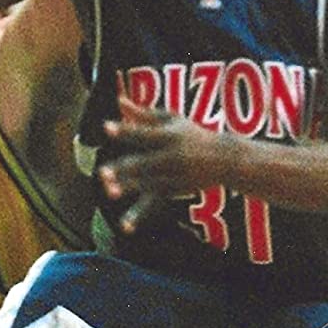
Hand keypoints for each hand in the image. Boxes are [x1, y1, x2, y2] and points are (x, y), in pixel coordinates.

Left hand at [101, 95, 232, 232]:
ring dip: (128, 188)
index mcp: (169, 136)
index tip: (106, 127)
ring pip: (145, 185)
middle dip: (123, 168)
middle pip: (143, 163)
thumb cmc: (193, 134)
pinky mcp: (171, 192)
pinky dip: (138, 216)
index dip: (125, 130)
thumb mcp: (172, 120)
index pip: (143, 134)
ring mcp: (172, 177)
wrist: (225, 159)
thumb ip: (143, 114)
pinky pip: (152, 205)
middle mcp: (171, 158)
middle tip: (102, 173)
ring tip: (109, 192)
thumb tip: (118, 101)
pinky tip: (125, 226)